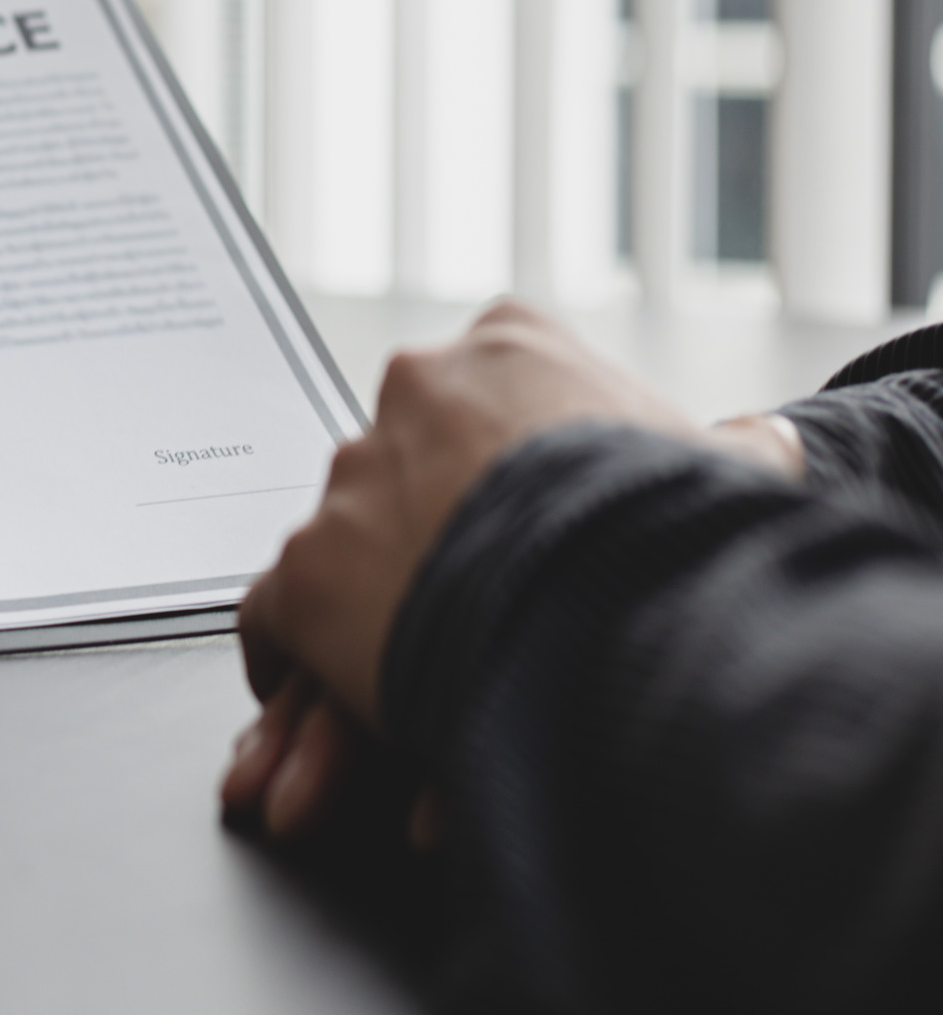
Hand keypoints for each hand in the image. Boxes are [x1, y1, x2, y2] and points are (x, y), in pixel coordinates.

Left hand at [223, 300, 695, 839]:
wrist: (623, 593)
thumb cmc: (683, 526)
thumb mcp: (731, 467)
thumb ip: (727, 447)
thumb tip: (764, 445)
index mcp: (510, 347)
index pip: (484, 399)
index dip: (500, 469)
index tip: (513, 515)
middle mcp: (412, 392)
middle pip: (407, 473)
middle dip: (428, 539)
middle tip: (458, 602)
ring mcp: (351, 483)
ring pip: (344, 550)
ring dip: (369, 610)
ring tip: (405, 672)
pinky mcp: (306, 571)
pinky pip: (275, 615)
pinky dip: (294, 657)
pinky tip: (319, 692)